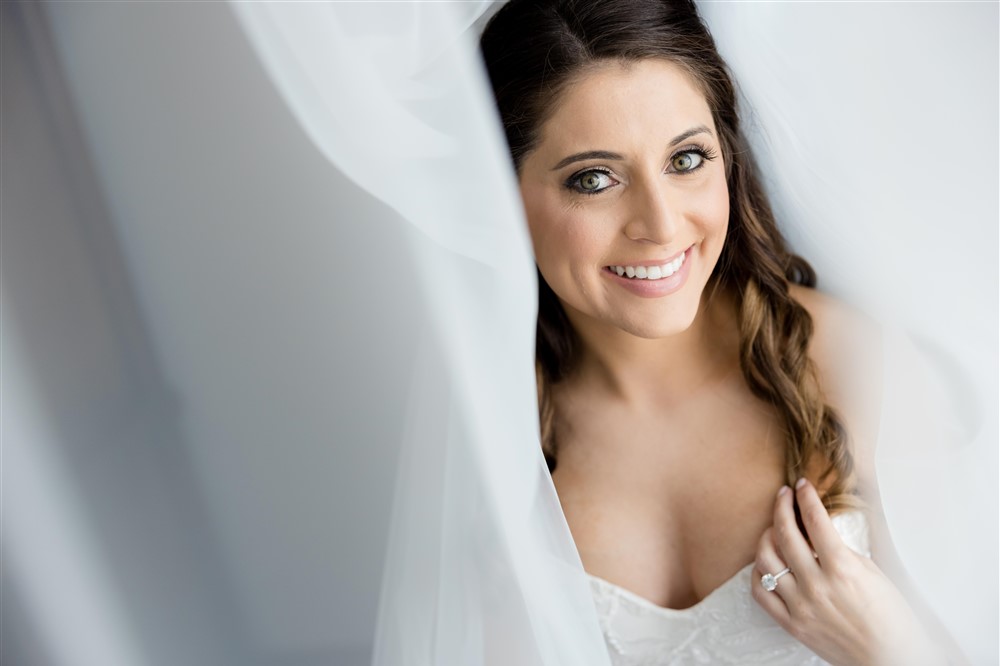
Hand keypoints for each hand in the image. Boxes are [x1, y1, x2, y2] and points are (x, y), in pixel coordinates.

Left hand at [751, 478, 944, 665]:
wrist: (892, 659)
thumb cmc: (891, 616)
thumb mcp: (872, 573)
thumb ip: (841, 551)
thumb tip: (818, 530)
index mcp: (842, 569)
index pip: (815, 520)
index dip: (806, 497)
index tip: (802, 485)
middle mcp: (816, 585)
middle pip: (785, 533)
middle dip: (781, 506)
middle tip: (783, 496)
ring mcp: (800, 606)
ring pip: (766, 559)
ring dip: (767, 536)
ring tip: (774, 527)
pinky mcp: (791, 624)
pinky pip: (760, 591)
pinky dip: (759, 571)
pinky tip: (766, 562)